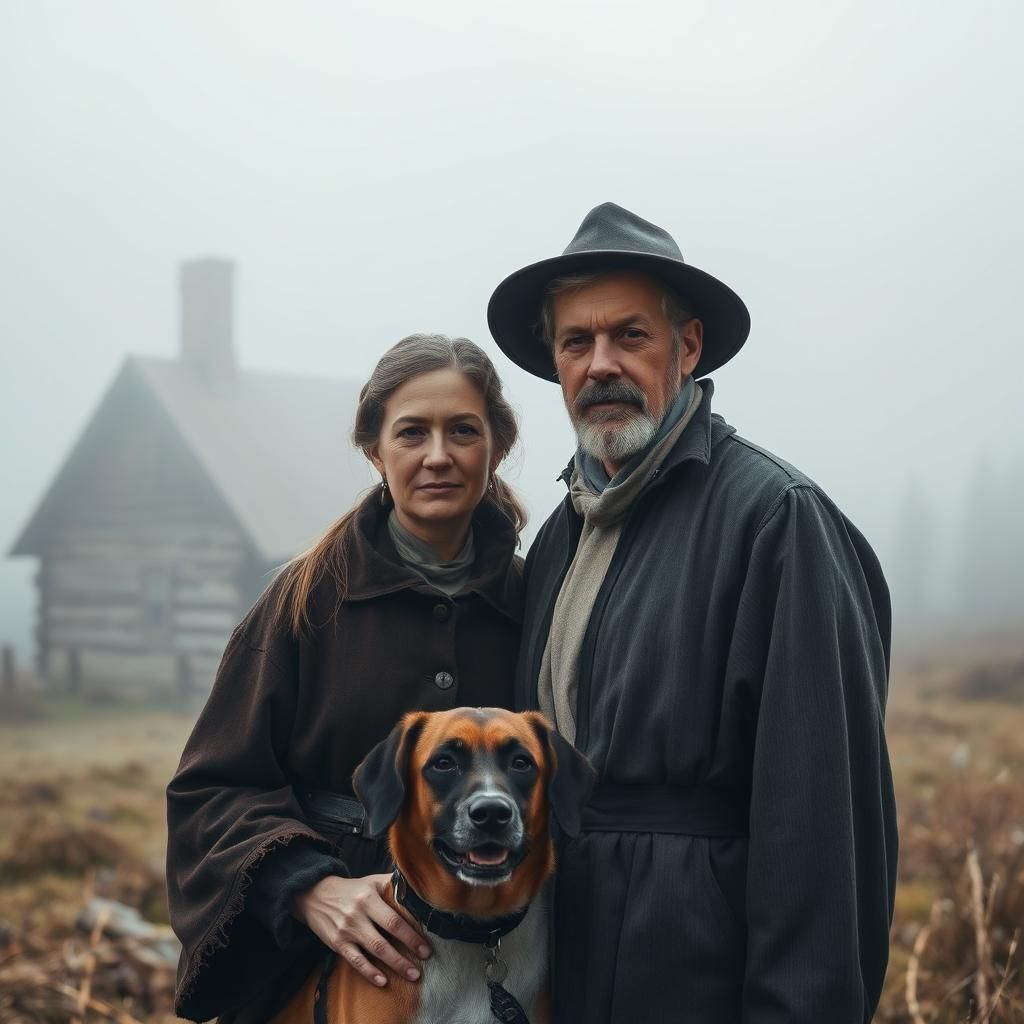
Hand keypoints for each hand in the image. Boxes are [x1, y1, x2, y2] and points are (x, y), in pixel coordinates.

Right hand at [292, 873, 430, 986]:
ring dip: (394, 964)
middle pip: (386, 937)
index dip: (411, 935)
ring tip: (412, 975)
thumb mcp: (371, 881)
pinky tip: (383, 981)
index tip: (426, 947)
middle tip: (423, 964)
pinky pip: (355, 961)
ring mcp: (347, 930)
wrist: (316, 896)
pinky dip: (369, 972)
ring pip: (373, 951)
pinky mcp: (337, 943)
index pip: (394, 919)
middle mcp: (358, 914)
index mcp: (369, 897)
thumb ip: (393, 884)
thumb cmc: (352, 889)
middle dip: (406, 953)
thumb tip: (419, 886)